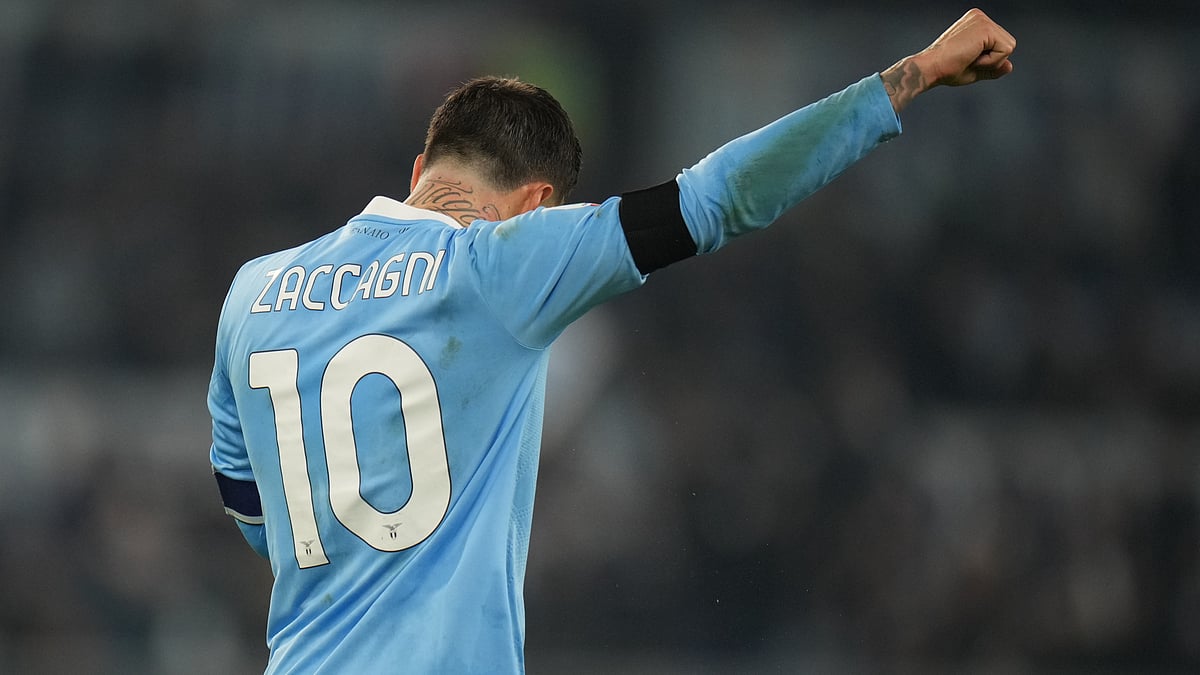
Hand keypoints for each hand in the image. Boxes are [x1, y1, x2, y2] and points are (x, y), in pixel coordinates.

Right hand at [882, 8, 1016, 112]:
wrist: (930, 68)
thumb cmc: (945, 70)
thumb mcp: (974, 70)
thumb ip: (993, 67)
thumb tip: (1010, 66)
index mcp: (976, 23)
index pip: (999, 44)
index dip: (988, 60)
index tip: (966, 59)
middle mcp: (980, 17)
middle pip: (1007, 43)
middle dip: (992, 60)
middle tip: (968, 60)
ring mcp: (983, 20)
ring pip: (1009, 47)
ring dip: (991, 61)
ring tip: (969, 58)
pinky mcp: (986, 28)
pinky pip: (1006, 50)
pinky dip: (991, 61)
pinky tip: (973, 58)